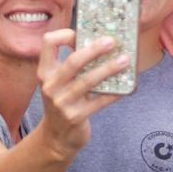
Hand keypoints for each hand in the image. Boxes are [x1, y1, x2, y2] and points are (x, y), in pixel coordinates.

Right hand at [34, 30, 126, 157]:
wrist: (56, 138)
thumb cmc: (62, 102)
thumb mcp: (58, 83)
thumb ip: (71, 66)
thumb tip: (101, 43)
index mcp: (45, 72)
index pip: (48, 43)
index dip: (65, 34)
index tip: (81, 33)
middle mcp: (50, 86)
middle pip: (73, 61)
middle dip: (94, 49)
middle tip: (111, 41)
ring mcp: (62, 103)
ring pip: (88, 80)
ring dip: (109, 69)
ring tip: (125, 60)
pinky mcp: (76, 116)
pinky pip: (100, 101)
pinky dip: (115, 93)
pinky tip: (127, 87)